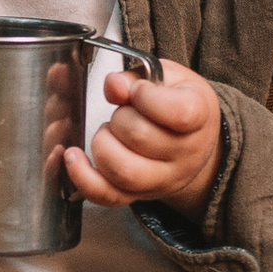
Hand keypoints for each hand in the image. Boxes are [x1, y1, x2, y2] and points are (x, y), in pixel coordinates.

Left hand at [67, 59, 222, 216]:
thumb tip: (113, 85)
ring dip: (103, 145)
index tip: (138, 90)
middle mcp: (186, 154)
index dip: (146, 97)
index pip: (178, 112)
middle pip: (140, 137)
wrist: (193, 140)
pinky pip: (107, 196)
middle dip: (119, 118)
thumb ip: (137, 76)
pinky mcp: (139, 195)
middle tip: (123, 112)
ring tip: (108, 133)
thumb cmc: (178, 102)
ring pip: (124, 172)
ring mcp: (164, 179)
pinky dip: (83, 177)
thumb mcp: (168, 77)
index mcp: (199, 116)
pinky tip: (73, 157)